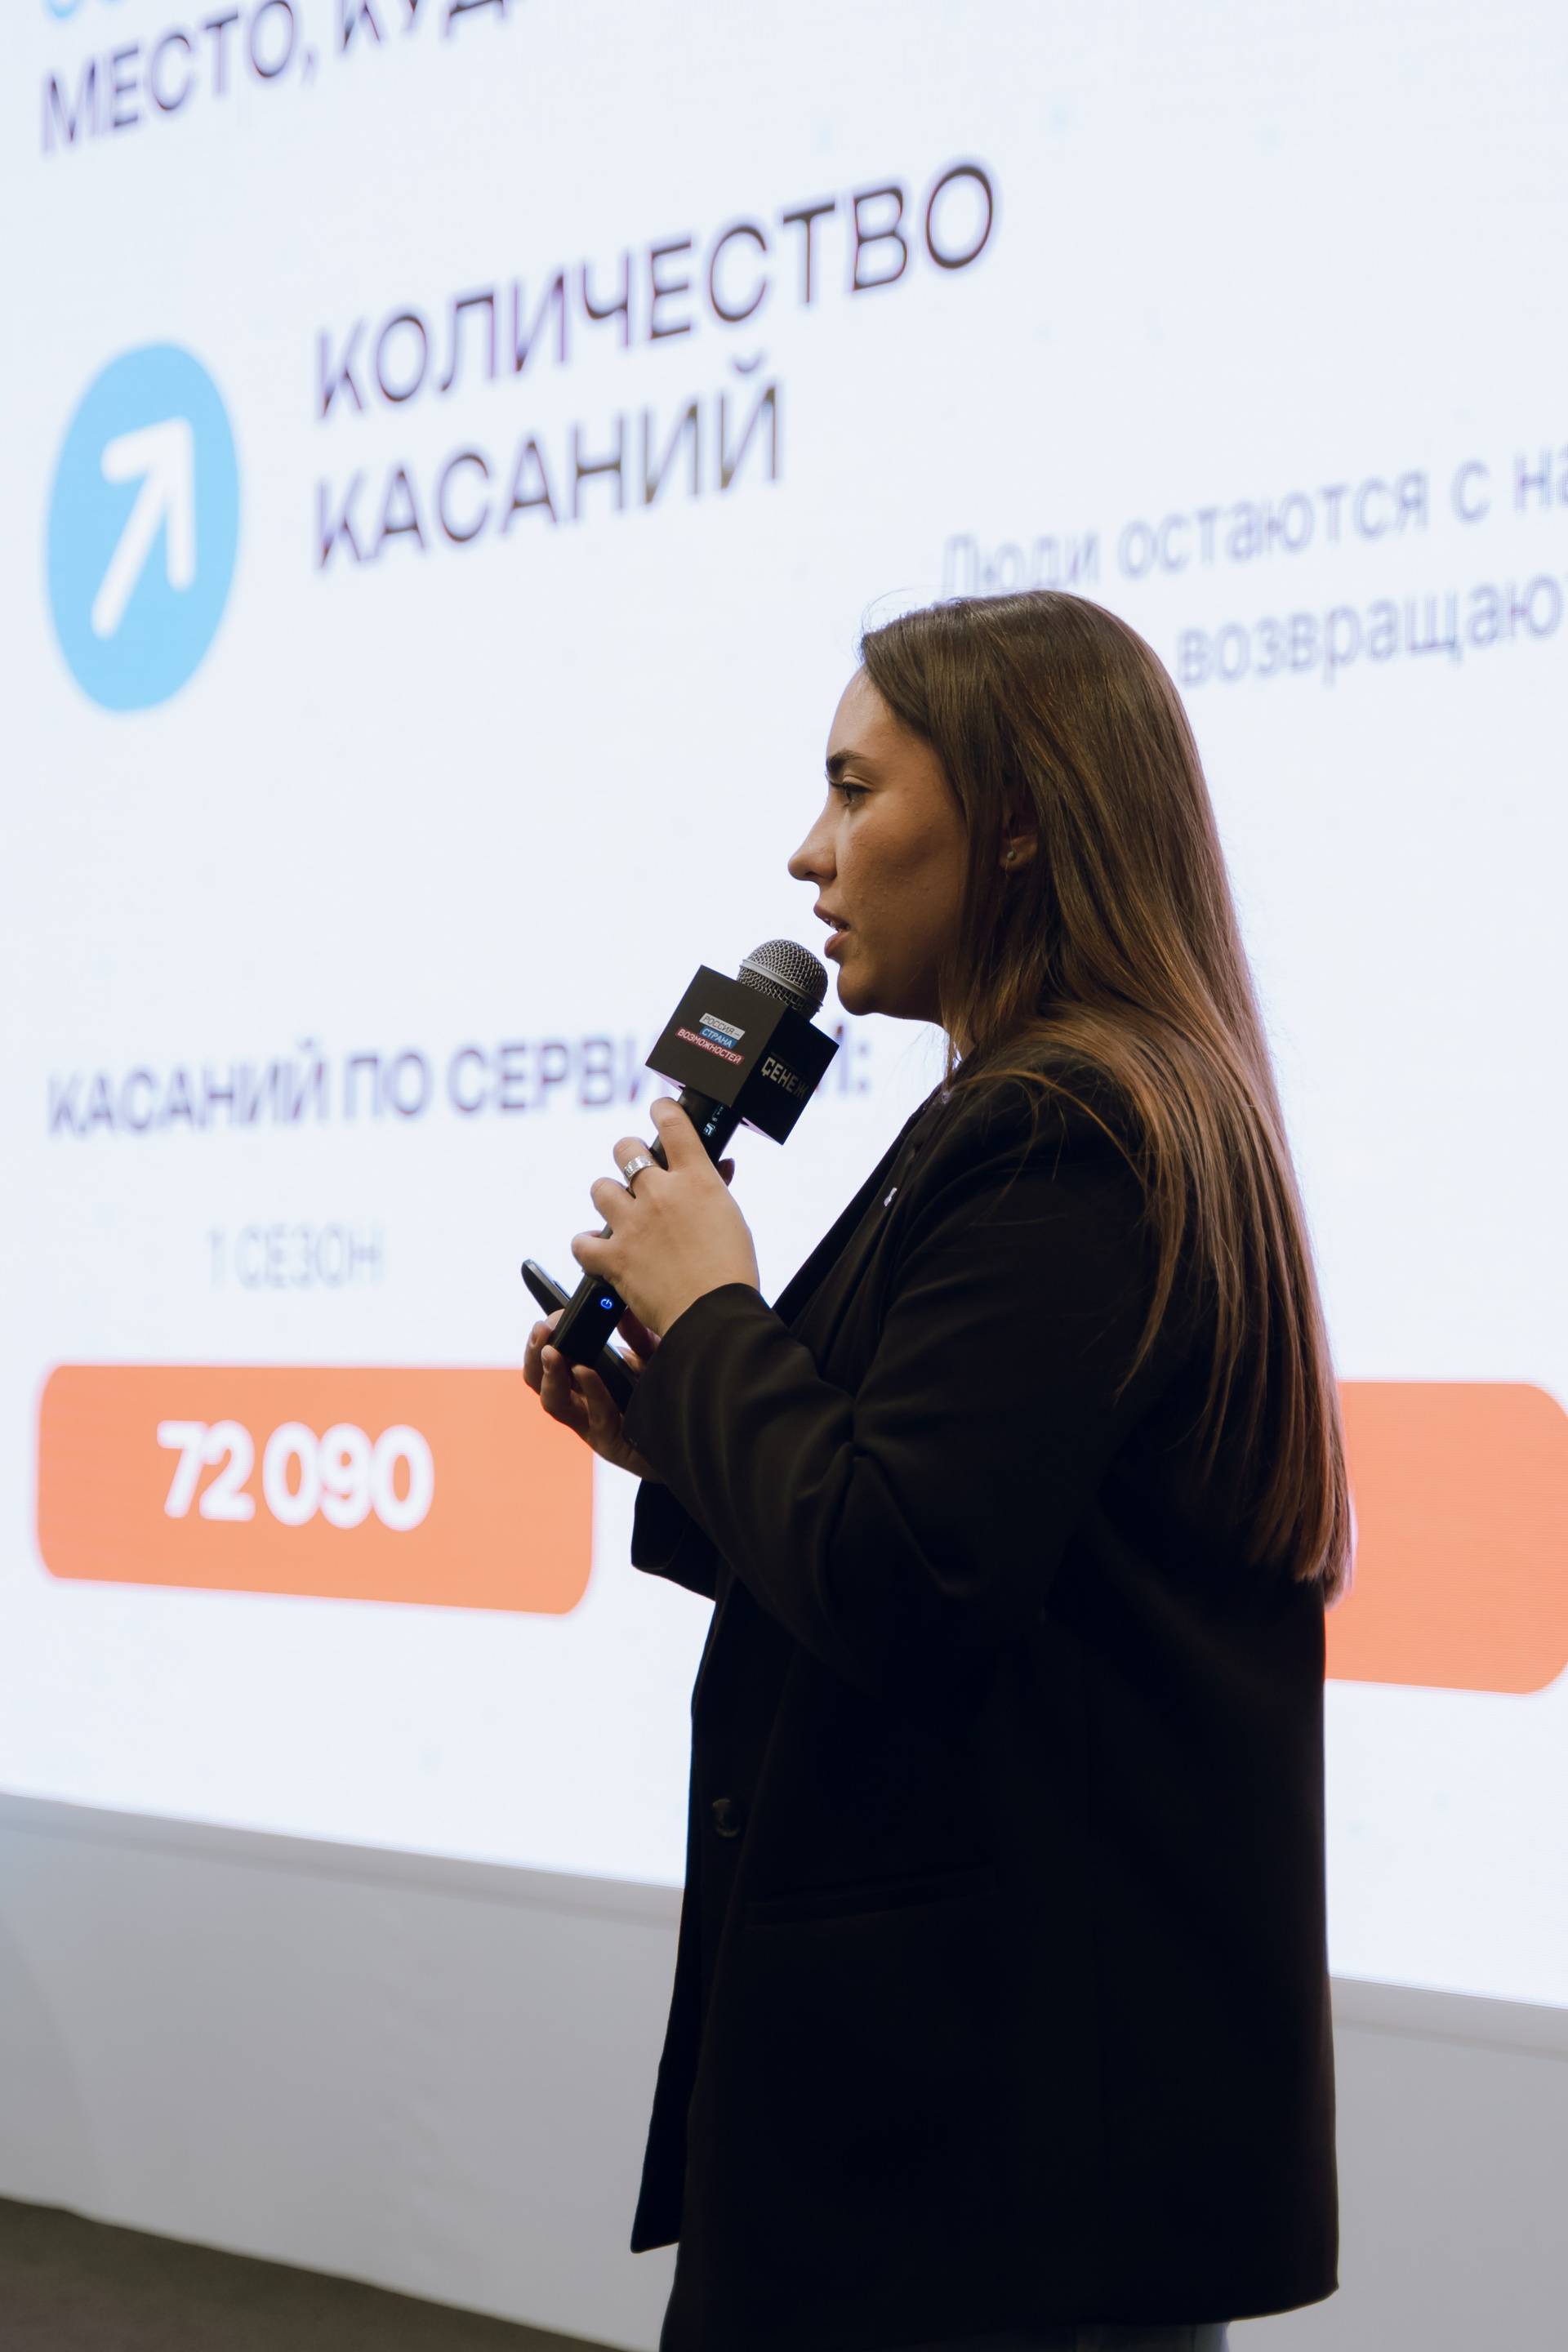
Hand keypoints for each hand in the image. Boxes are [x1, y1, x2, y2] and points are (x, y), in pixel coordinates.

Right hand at [524, 1306, 661, 1479]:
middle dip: (535, 1355)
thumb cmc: (672, 1396)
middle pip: (540, 1381)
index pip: (551, 1358)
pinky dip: (590, 1391)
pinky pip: (595, 1417)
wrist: (696, 1431)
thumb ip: (638, 1336)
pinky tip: (586, 1372)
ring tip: (552, 1353)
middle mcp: (583, 1400)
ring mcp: (593, 1424)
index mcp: (587, 1377)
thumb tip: (620, 1310)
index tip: (548, 1320)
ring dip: (551, 1376)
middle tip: (541, 1332)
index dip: (544, 1339)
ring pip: (555, 1403)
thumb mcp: (655, 1357)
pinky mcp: (610, 1443)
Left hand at [573, 1098, 759, 1338]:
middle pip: (624, 1150)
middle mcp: (660, 1193)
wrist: (716, 1315)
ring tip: (619, 1213)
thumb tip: (720, 1166)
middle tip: (635, 1174)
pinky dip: (588, 1246)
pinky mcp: (614, 1256)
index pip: (672, 1122)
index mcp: (697, 1179)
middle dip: (627, 1157)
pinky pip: (583, 1241)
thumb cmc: (732, 1271)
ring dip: (608, 1199)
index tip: (659, 1111)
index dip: (662, 1110)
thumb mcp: (732, 1218)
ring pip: (600, 1189)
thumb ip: (716, 1188)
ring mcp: (633, 1223)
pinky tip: (599, 1249)